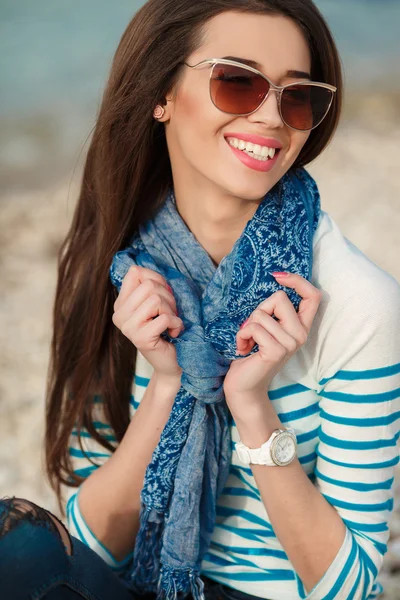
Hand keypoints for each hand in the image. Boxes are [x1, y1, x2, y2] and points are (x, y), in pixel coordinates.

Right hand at [112, 265, 183, 379]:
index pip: (135, 272)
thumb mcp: (158, 303)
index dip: (156, 279)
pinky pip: (165, 318)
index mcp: (121, 304)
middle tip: (170, 313)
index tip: (163, 295)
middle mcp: (119, 315)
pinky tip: (173, 333)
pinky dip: (176, 324)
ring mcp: (128, 328)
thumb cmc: (168, 329)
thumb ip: (151, 286)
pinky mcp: (140, 339)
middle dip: (168, 297)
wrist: (173, 362)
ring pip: (155, 300)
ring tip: (170, 323)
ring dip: (172, 311)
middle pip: (149, 286)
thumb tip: (143, 270)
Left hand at [223, 273, 321, 409]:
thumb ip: (273, 312)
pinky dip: (242, 335)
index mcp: (301, 327)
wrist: (244, 386)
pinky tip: (243, 349)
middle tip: (254, 330)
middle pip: (280, 298)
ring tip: (248, 343)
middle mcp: (301, 335)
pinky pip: (253, 327)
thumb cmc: (251, 353)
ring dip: (247, 327)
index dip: (298, 281)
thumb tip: (272, 283)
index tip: (278, 277)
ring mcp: (290, 343)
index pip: (314, 296)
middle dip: (260, 309)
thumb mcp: (266, 327)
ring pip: (262, 314)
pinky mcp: (276, 351)